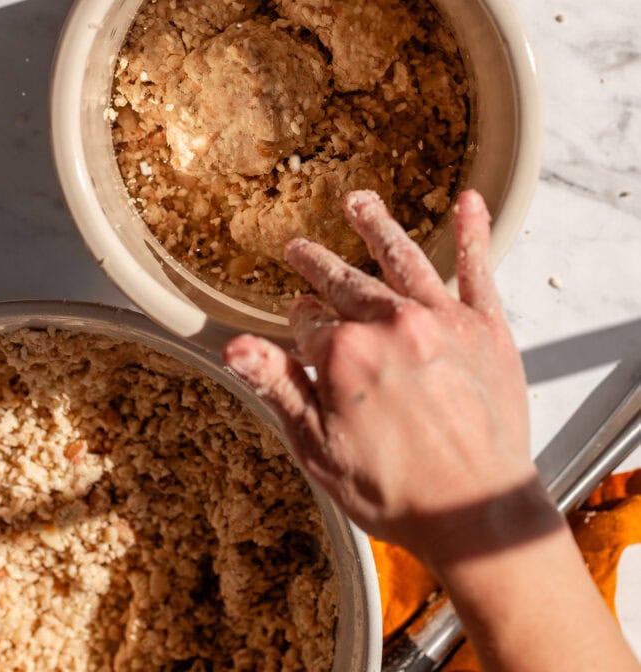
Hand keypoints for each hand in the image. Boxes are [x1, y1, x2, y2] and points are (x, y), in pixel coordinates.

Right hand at [223, 189, 536, 572]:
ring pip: (401, 257)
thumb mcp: (317, 448)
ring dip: (375, 225)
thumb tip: (233, 347)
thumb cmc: (398, 492)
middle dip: (317, 264)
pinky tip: (469, 202)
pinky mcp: (486, 326)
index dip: (298, 323)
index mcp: (345, 352)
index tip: (297, 322)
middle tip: (299, 249)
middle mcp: (391, 322)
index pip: (308, 321)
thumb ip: (278, 387)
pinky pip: (478, 268)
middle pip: (344, 282)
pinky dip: (473, 233)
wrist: (479, 515)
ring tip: (357, 202)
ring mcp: (441, 319)